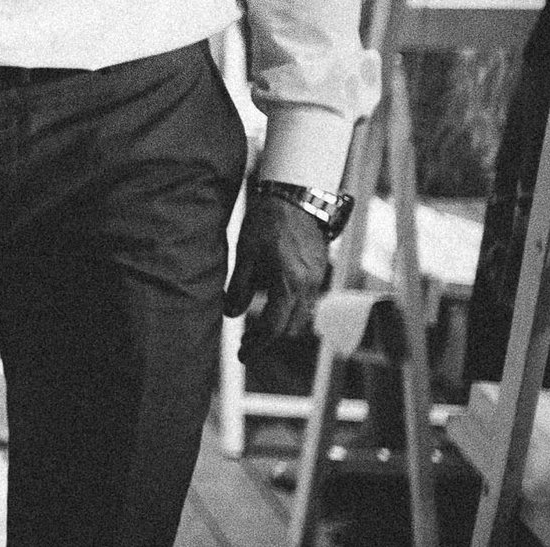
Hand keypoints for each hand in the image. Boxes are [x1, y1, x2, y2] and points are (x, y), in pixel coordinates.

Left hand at [224, 190, 332, 359]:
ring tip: (258, 323)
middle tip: (247, 341)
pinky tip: (274, 298)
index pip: (273, 328)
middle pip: (290, 327)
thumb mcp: (245, 253)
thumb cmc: (268, 222)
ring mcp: (317, 279)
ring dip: (282, 323)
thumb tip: (230, 314)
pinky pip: (307, 299)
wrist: (297, 195)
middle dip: (269, 338)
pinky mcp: (319, 270)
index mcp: (288, 285)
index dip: (256, 345)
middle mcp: (308, 287)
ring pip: (301, 315)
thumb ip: (238, 287)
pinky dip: (291, 307)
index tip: (242, 354)